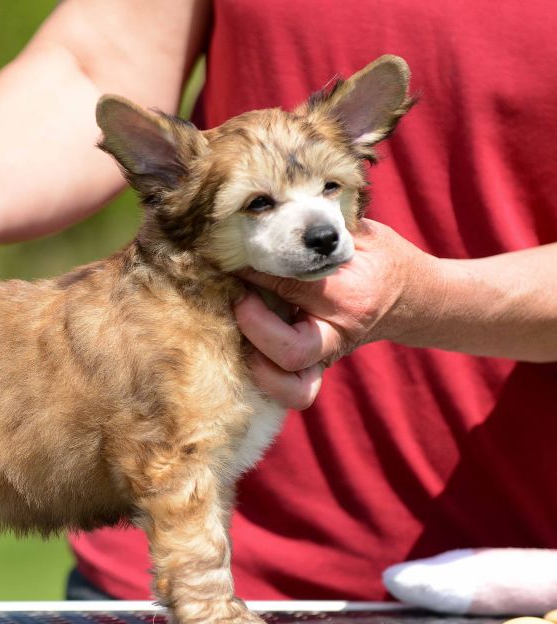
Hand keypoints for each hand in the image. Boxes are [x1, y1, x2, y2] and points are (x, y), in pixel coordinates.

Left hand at [233, 219, 436, 408]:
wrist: (414, 297)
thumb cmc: (381, 257)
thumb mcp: (359, 233)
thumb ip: (318, 227)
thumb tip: (266, 212)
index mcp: (352, 295)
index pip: (291, 285)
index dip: (252, 267)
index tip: (230, 254)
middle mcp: (340, 333)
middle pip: (290, 350)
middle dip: (252, 323)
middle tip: (237, 295)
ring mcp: (329, 356)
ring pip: (291, 385)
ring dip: (258, 363)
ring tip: (241, 328)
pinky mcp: (318, 367)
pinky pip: (292, 390)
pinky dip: (266, 377)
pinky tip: (247, 348)